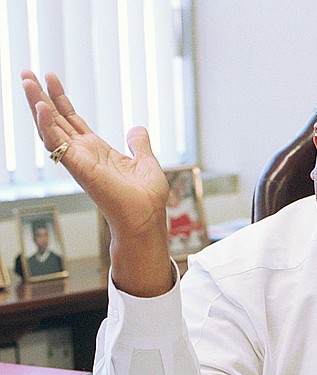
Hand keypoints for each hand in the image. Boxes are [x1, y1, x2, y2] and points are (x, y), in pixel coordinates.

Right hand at [21, 70, 172, 295]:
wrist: (147, 216)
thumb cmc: (146, 197)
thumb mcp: (146, 162)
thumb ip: (138, 144)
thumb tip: (137, 128)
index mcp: (97, 151)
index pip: (72, 120)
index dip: (61, 100)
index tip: (51, 78)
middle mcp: (83, 154)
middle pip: (56, 120)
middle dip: (41, 97)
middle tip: (26, 73)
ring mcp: (78, 160)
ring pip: (50, 128)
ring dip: (37, 105)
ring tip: (27, 81)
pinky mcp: (78, 167)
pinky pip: (56, 144)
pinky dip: (47, 125)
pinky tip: (41, 107)